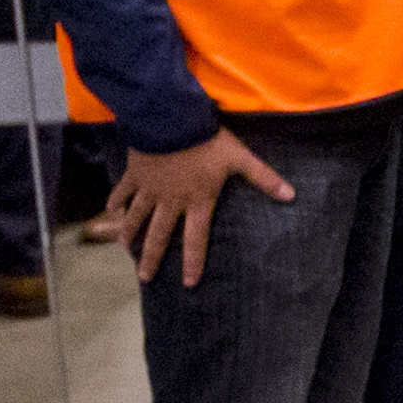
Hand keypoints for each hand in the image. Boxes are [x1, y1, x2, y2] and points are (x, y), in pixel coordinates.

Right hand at [103, 129, 294, 285]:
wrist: (171, 120)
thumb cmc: (207, 141)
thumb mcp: (239, 159)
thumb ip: (263, 178)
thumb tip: (291, 195)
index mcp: (197, 201)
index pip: (196, 239)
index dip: (193, 262)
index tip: (188, 283)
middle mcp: (171, 201)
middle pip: (159, 236)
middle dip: (152, 258)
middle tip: (145, 278)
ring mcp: (150, 188)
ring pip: (137, 217)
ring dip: (130, 233)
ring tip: (124, 247)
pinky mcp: (135, 173)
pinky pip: (122, 191)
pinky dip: (116, 201)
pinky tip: (111, 211)